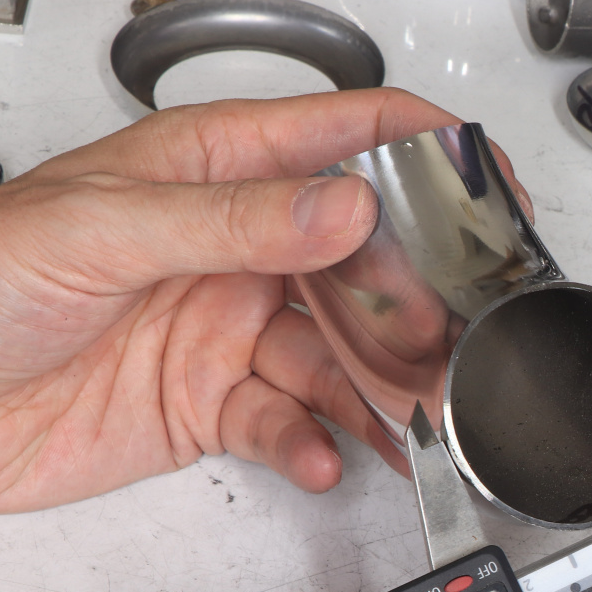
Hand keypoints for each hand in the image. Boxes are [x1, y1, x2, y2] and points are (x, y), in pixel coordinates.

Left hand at [0, 88, 533, 512]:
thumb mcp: (101, 231)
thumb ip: (230, 220)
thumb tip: (341, 207)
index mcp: (210, 172)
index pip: (342, 137)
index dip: (424, 151)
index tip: (489, 184)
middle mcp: (235, 248)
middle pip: (364, 262)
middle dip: (418, 301)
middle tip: (454, 339)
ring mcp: (230, 327)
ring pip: (339, 355)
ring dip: (379, 389)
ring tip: (408, 416)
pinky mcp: (215, 403)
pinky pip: (290, 422)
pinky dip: (312, 445)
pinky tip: (317, 454)